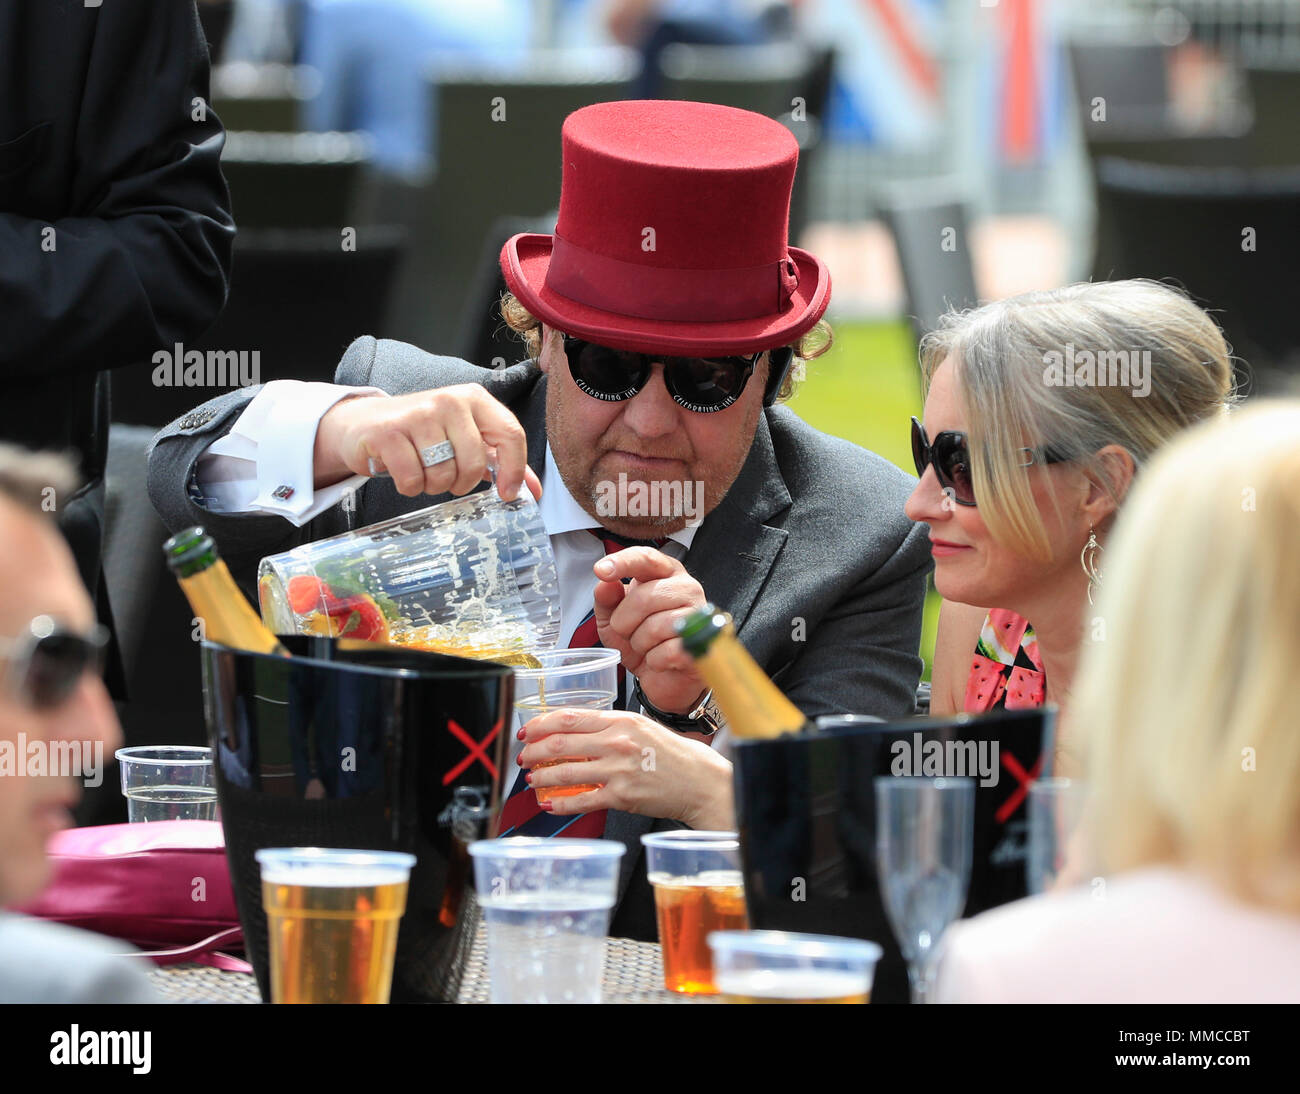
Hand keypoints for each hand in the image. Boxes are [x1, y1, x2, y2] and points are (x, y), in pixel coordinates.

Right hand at [313, 385, 541, 501]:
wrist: (364, 424)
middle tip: (448, 478)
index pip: (510, 434)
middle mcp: (449, 401)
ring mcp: (417, 414)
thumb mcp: (465, 439)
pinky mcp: (389, 432)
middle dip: (462, 483)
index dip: (514, 470)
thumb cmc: (422, 434)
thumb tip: (533, 492)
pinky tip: (403, 471)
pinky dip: (410, 486)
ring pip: (443, 475)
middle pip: (474, 463)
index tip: (507, 493)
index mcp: (474, 399)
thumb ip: (500, 462)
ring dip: (433, 485)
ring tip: (422, 469)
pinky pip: (413, 479)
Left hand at [518, 708, 733, 829]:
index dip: (541, 724)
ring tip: (532, 780)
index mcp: (621, 721)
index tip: (527, 731)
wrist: (699, 781)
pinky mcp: (621, 796)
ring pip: (566, 772)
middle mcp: (617, 742)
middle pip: (561, 743)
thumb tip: (575, 730)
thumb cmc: (673, 754)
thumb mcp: (642, 727)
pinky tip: (550, 804)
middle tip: (524, 757)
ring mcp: (618, 770)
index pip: (570, 718)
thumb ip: (610, 727)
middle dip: (534, 751)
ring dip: (542, 777)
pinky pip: (582, 800)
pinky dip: (560, 803)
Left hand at [591, 547, 708, 714]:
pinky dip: (654, 660)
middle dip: (625, 621)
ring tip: (647, 646)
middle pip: (645, 596)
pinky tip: (659, 660)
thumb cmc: (642, 641)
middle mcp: (686, 588)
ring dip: (640, 643)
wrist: (664, 677)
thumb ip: (606, 599)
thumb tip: (604, 584)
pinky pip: (667, 652)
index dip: (623, 563)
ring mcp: (698, 615)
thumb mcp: (613, 619)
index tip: (601, 571)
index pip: (646, 558)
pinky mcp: (702, 644)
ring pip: (656, 626)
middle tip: (628, 632)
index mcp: (664, 573)